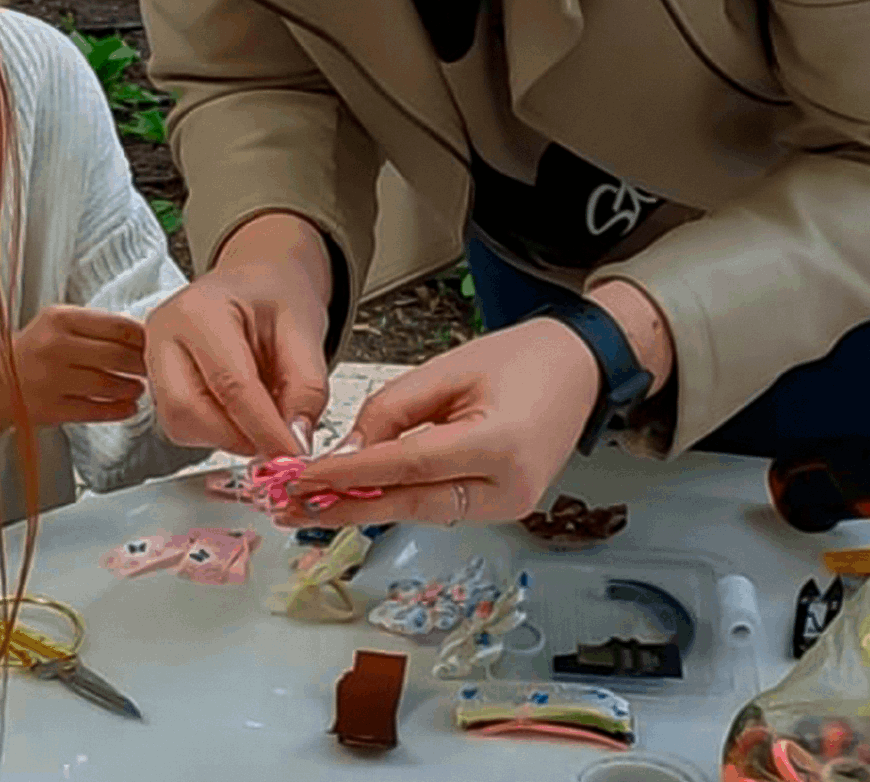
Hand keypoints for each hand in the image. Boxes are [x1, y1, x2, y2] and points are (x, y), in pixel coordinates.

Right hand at [0, 305, 147, 430]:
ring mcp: (51, 380)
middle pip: (117, 356)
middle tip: (152, 367)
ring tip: (138, 386)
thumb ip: (95, 327)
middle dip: (142, 364)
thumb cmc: (33, 351)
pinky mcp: (51, 409)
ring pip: (109, 385)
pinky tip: (128, 407)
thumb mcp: (57, 324)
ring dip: (132, 388)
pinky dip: (119, 410)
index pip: (117, 326)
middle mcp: (53, 347)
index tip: (154, 343)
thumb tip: (143, 337)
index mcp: (58, 319)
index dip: (143, 337)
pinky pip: (96, 412)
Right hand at [145, 212, 333, 458]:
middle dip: (237, 437)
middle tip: (277, 441)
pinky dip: (216, 432)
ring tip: (262, 419)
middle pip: (187, 411)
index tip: (293, 453)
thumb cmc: (275, 297)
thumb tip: (296, 439)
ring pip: (179, 425)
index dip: (264, 428)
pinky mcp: (156, 382)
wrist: (256, 283)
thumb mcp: (305, 329)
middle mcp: (164, 334)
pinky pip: (180, 425)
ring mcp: (153, 358)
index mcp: (199, 311)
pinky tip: (241, 414)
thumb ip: (307, 387)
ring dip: (226, 438)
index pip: (230, 385)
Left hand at [276, 317, 603, 526]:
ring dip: (366, 507)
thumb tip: (346, 451)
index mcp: (498, 446)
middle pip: (410, 503)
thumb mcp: (448, 369)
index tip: (299, 479)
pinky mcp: (504, 507)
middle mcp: (507, 488)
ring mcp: (510, 505)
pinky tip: (356, 497)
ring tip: (309, 505)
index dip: (347, 475)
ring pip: (421, 510)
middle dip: (345, 507)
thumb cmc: (522, 359)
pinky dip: (397, 500)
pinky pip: (439, 506)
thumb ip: (393, 410)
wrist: (582, 368)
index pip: (405, 466)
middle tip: (288, 509)